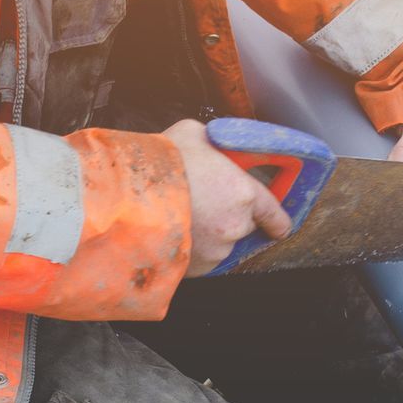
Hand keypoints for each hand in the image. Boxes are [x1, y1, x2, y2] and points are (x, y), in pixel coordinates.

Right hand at [166, 119, 293, 276]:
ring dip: (208, 234)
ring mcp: (216, 251)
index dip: (276, 219)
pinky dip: (192, 249)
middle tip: (204, 202)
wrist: (125, 197)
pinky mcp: (196, 268)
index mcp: (243, 193)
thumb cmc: (158, 163)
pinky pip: (201, 259)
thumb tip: (217, 146)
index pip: (275, 215)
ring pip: (221, 244)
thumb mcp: (194, 134)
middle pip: (244, 226)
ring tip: (183, 214)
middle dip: (231, 217)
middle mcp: (235, 225)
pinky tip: (175, 230)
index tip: (278, 225)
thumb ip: (216, 145)